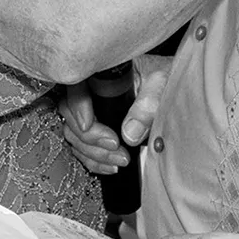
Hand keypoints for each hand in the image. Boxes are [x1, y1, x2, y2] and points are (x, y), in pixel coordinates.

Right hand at [60, 54, 172, 174]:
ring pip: (74, 136)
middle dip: (90, 137)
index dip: (77, 108)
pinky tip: (112, 165)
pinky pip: (83, 149)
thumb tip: (130, 133)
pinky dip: (95, 161)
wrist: (169, 87)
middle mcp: (89, 91)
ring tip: (121, 159)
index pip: (74, 88)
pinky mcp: (95, 131)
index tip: (89, 125)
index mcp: (100, 73)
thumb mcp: (160, 82)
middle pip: (70, 116)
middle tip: (115, 145)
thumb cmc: (162, 77)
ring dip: (95, 153)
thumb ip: (148, 103)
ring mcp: (90, 112)